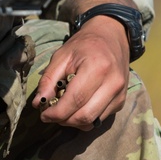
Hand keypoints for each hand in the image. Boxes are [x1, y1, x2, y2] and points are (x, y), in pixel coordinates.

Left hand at [31, 15, 129, 129]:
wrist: (111, 37)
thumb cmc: (84, 46)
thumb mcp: (61, 56)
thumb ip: (48, 80)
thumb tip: (38, 103)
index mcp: (97, 68)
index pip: (75, 100)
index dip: (56, 113)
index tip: (43, 115)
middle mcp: (113, 83)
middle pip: (85, 116)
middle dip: (63, 120)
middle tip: (51, 114)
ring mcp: (119, 94)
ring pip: (92, 122)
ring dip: (73, 122)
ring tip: (63, 109)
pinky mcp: (121, 101)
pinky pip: (99, 119)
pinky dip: (84, 119)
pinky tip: (77, 106)